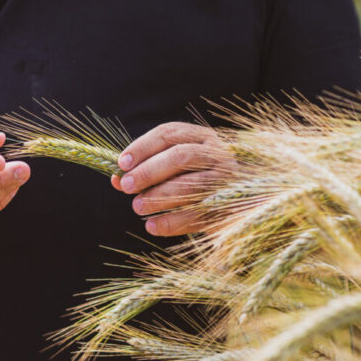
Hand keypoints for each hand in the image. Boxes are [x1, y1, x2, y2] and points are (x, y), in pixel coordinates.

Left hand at [111, 122, 230, 235]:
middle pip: (180, 156)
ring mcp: (227, 179)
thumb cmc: (197, 179)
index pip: (168, 134)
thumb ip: (146, 170)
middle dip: (149, 171)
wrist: (243, 199)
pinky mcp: (229, 206)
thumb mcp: (173, 169)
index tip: (122, 164)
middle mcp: (217, 153)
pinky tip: (153, 226)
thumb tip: (116, 179)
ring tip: (137, 207)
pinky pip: (199, 213)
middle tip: (126, 187)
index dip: (142, 147)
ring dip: (160, 196)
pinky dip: (173, 221)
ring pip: (191, 184)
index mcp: (200, 137)